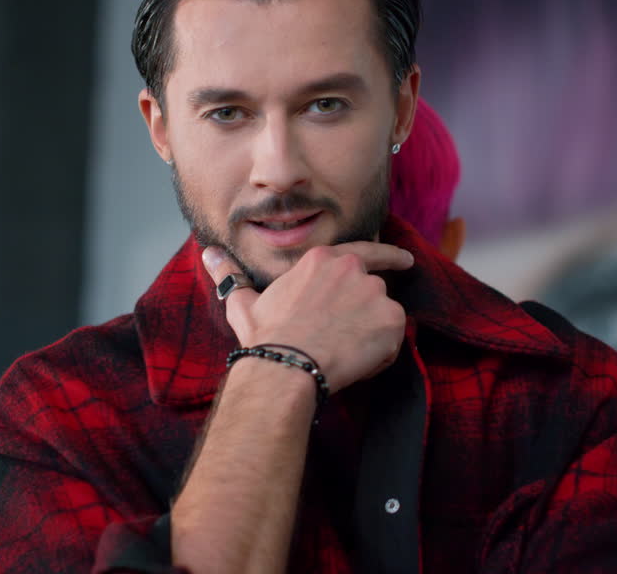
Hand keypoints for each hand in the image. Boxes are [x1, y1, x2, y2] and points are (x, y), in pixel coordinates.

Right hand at [202, 243, 412, 393]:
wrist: (286, 364)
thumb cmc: (265, 336)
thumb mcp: (244, 302)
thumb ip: (230, 275)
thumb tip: (209, 255)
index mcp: (322, 260)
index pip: (365, 252)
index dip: (389, 256)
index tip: (406, 261)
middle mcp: (353, 269)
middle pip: (372, 290)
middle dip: (364, 313)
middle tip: (344, 337)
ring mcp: (374, 293)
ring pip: (383, 316)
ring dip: (371, 334)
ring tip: (342, 353)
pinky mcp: (391, 319)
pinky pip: (393, 339)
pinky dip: (381, 353)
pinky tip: (355, 362)